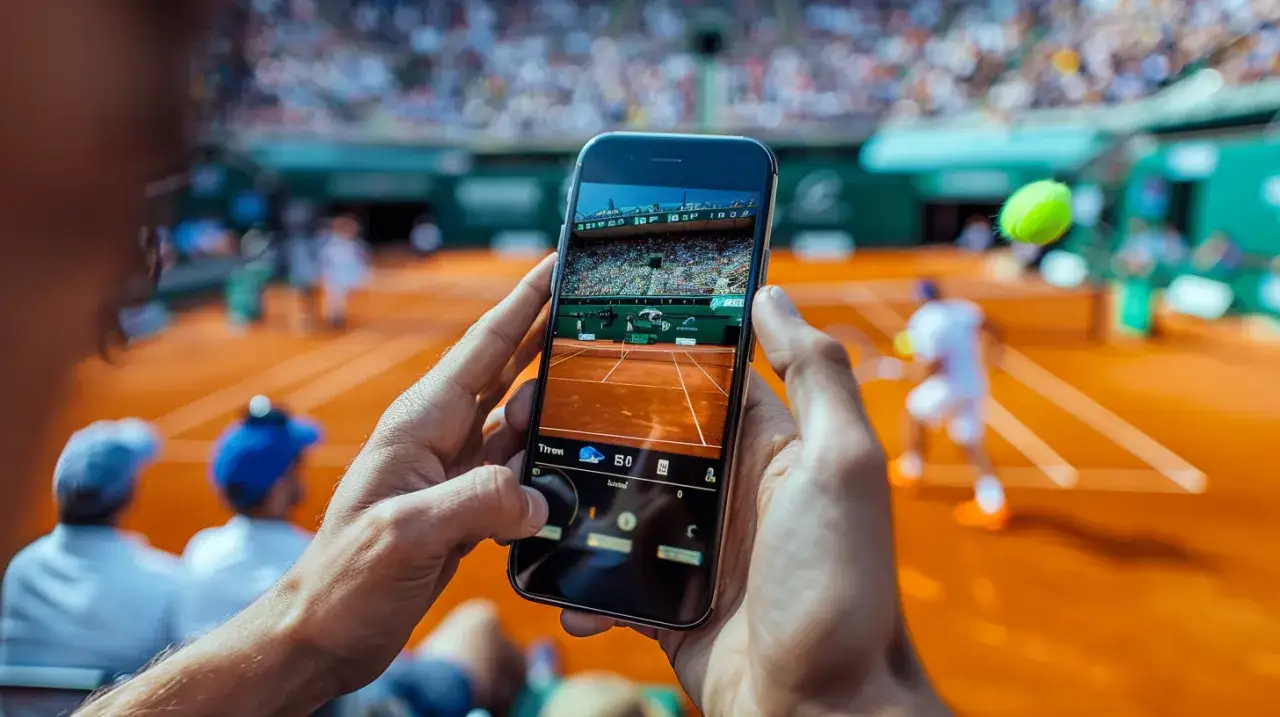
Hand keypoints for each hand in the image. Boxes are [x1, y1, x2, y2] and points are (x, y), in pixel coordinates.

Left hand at [273, 255, 557, 696]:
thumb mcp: (405, 535)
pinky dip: (549, 467)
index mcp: (419, 425)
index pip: (483, 348)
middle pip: (508, 372)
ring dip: (555, 412)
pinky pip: (520, 473)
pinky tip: (573, 471)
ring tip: (594, 397)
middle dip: (549, 336)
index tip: (556, 264)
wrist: (325, 635)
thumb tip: (537, 498)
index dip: (523, 302)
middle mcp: (439, 439)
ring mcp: (454, 473)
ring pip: (519, 424)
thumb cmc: (343, 581)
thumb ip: (475, 506)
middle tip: (597, 313)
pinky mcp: (467, 509)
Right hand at [561, 286, 948, 716]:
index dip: (658, 351)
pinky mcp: (670, 601)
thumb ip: (815, 376)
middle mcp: (732, 490)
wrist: (820, 711)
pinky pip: (612, 575)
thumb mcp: (841, 465)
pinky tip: (557, 576)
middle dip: (592, 425)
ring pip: (617, 504)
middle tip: (529, 411)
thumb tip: (772, 295)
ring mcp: (698, 548)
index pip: (707, 379)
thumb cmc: (841, 586)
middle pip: (648, 438)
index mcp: (772, 448)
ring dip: (575, 500)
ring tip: (526, 488)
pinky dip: (581, 576)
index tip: (594, 327)